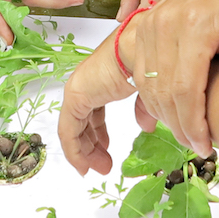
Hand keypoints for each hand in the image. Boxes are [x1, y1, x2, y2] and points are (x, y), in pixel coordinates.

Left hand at [59, 27, 138, 175]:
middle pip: (84, 122)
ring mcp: (79, 88)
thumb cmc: (149, 62)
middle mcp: (87, 83)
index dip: (99, 135)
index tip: (106, 152)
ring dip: (85, 151)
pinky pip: (68, 131)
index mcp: (102, 80)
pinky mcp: (75, 96)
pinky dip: (74, 151)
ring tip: (97, 168)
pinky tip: (83, 165)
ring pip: (74, 128)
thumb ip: (144, 110)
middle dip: (92, 146)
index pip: (94, 113)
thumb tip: (146, 127)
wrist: (144, 49)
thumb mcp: (149, 93)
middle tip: (103, 164)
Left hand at [118, 0, 218, 20]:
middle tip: (155, 32)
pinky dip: (195, 3)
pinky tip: (189, 5)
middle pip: (172, 10)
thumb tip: (122, 15)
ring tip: (172, 19)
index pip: (150, 6)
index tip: (139, 30)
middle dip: (162, 22)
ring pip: (189, 6)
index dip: (143, 22)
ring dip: (180, 15)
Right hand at [121, 0, 218, 156]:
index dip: (193, 123)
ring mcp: (149, 24)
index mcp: (193, 24)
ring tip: (186, 131)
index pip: (186, 87)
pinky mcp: (142, 27)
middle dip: (179, 125)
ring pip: (147, 84)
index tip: (205, 145)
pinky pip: (140, 72)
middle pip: (163, 91)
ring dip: (163, 114)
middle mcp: (163, 23)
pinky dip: (152, 96)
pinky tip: (169, 110)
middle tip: (197, 144)